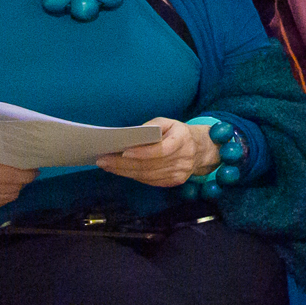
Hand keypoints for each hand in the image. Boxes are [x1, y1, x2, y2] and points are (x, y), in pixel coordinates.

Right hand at [0, 146, 35, 214]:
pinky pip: (0, 204)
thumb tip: (26, 160)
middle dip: (23, 180)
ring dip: (15, 188)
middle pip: (12, 186)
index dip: (26, 173)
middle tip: (27, 173)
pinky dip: (5, 196)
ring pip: (9, 197)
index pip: (10, 174)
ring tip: (15, 180)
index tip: (33, 168)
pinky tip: (3, 188)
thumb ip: (1, 158)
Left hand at [96, 118, 219, 187]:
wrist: (202, 150)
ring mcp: (180, 173)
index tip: (124, 152)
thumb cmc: (179, 133)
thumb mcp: (169, 122)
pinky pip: (151, 181)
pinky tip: (121, 171)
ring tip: (107, 166)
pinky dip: (134, 176)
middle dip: (124, 164)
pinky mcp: (175, 181)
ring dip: (124, 172)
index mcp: (183, 140)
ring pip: (148, 175)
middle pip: (150, 164)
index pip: (162, 150)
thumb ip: (153, 125)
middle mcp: (184, 159)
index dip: (143, 153)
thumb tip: (134, 134)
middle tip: (103, 160)